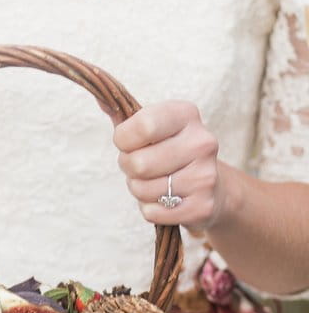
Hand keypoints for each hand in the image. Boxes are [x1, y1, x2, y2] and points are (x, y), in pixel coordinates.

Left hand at [113, 101, 223, 229]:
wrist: (212, 185)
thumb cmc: (169, 149)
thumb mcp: (150, 125)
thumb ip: (123, 114)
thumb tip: (101, 99)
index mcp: (186, 114)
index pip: (143, 126)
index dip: (123, 139)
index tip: (126, 142)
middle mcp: (202, 142)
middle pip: (139, 163)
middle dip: (128, 167)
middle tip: (139, 166)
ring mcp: (206, 176)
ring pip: (143, 190)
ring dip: (139, 189)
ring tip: (153, 181)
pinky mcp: (204, 207)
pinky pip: (153, 212)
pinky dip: (150, 208)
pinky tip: (165, 199)